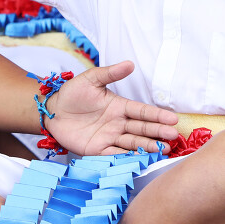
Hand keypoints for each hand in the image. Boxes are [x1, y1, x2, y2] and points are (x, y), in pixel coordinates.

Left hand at [44, 60, 180, 154]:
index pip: (142, 111)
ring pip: (133, 143)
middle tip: (173, 136)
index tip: (172, 119)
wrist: (51, 112)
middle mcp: (118, 123)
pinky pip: (115, 155)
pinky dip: (128, 158)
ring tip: (164, 149)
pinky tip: (141, 160)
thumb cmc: (72, 93)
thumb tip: (130, 64)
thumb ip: (110, 73)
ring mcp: (109, 137)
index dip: (157, 115)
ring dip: (148, 146)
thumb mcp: (91, 79)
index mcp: (119, 106)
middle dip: (158, 132)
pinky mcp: (98, 150)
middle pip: (142, 128)